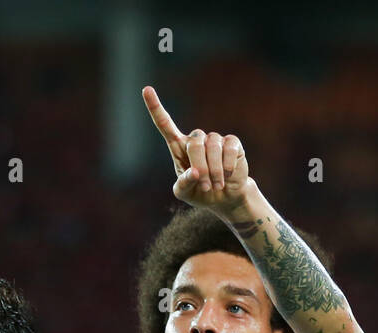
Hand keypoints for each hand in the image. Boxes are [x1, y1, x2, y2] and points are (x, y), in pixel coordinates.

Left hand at [142, 86, 250, 216]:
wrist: (225, 197)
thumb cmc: (200, 192)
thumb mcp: (184, 193)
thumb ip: (182, 184)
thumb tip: (194, 171)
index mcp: (178, 148)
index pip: (164, 124)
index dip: (155, 107)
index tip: (146, 89)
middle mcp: (195, 139)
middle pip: (194, 143)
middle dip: (200, 167)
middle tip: (204, 186)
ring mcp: (214, 139)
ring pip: (212, 146)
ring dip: (214, 171)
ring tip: (216, 185)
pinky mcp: (231, 143)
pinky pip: (229, 149)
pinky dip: (228, 166)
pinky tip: (228, 175)